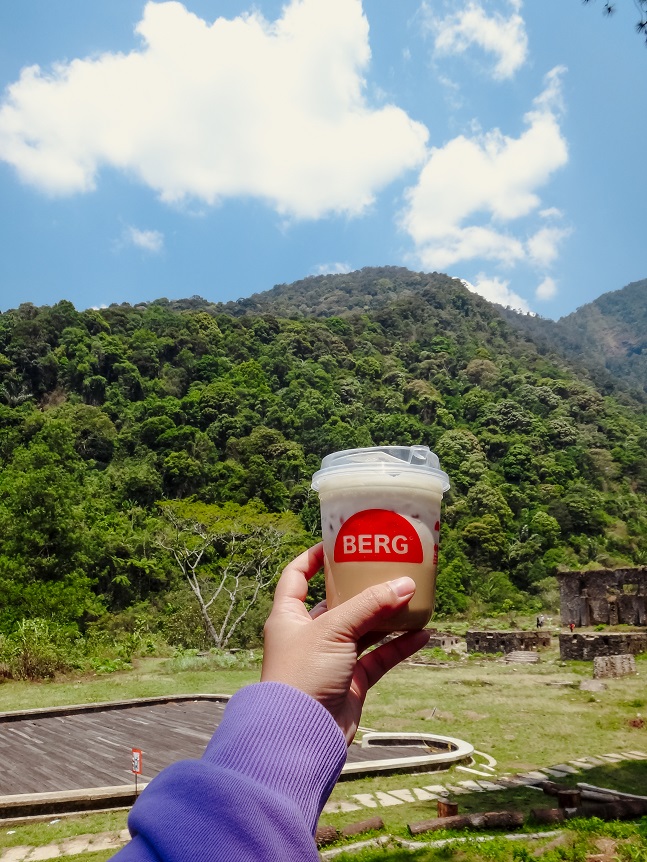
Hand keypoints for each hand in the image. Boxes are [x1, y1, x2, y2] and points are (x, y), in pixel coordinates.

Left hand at [261, 543, 429, 743]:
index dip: (313, 558)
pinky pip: (379, 657)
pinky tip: (422, 634)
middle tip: (387, 568)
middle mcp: (308, 635)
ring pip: (363, 630)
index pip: (296, 576)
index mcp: (289, 616)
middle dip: (362, 587)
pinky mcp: (351, 682)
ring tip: (412, 598)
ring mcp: (331, 659)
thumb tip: (405, 584)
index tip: (337, 544)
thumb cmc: (302, 675)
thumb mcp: (334, 630)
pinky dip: (398, 646)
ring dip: (386, 616)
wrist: (301, 737)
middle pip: (338, 602)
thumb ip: (370, 606)